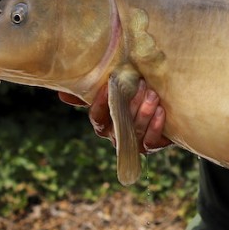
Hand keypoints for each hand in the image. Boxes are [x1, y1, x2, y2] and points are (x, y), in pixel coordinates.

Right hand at [58, 81, 172, 153]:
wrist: (167, 104)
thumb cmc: (135, 92)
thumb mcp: (116, 87)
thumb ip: (91, 90)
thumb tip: (61, 94)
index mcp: (105, 121)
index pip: (98, 118)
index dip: (101, 105)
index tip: (109, 87)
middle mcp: (117, 134)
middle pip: (119, 124)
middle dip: (129, 104)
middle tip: (140, 84)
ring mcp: (135, 141)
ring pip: (135, 132)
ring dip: (144, 112)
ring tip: (153, 95)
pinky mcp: (153, 145)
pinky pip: (151, 142)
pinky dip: (155, 127)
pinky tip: (160, 111)